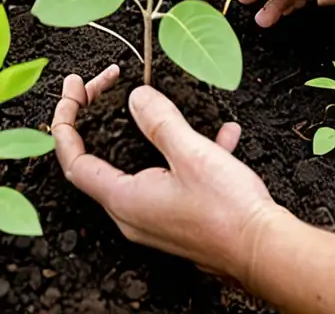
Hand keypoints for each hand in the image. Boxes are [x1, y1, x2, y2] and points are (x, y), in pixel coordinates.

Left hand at [52, 65, 280, 280]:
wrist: (267, 250)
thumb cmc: (229, 212)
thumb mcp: (190, 153)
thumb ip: (159, 120)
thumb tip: (135, 97)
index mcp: (124, 199)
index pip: (73, 159)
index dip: (67, 120)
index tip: (74, 89)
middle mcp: (132, 213)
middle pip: (98, 160)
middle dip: (100, 117)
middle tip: (106, 84)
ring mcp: (154, 217)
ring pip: (137, 165)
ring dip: (146, 131)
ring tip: (158, 100)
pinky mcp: (178, 217)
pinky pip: (171, 177)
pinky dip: (183, 152)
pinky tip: (218, 134)